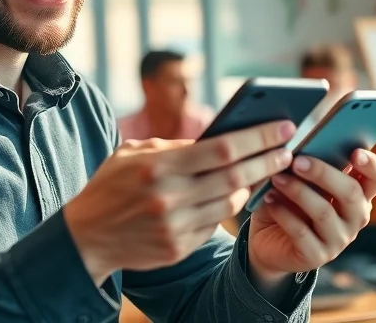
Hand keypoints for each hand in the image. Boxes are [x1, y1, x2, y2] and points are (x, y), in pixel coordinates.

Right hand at [64, 121, 296, 285]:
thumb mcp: (133, 153)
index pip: (222, 148)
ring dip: (251, 185)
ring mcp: (175, 226)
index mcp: (159, 166)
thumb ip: (174, 145)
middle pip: (235, 176)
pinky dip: (226, 206)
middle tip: (289, 150)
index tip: (284, 127)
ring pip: (230, 202)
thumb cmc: (111, 185)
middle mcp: (170, 197)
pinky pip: (214, 224)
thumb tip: (217, 138)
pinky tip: (234, 194)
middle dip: (268, 161)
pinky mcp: (178, 248)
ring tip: (263, 170)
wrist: (86, 237)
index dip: (258, 137)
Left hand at [246, 149, 375, 284]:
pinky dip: (283, 213)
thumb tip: (301, 142)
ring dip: (298, 191)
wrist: (268, 241)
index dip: (371, 164)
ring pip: (324, 211)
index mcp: (358, 193)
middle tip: (297, 161)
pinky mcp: (317, 256)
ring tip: (276, 178)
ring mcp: (339, 239)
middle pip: (351, 192)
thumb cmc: (289, 201)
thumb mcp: (301, 180)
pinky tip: (269, 200)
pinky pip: (301, 232)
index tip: (355, 152)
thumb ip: (310, 163)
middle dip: (323, 173)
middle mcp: (355, 217)